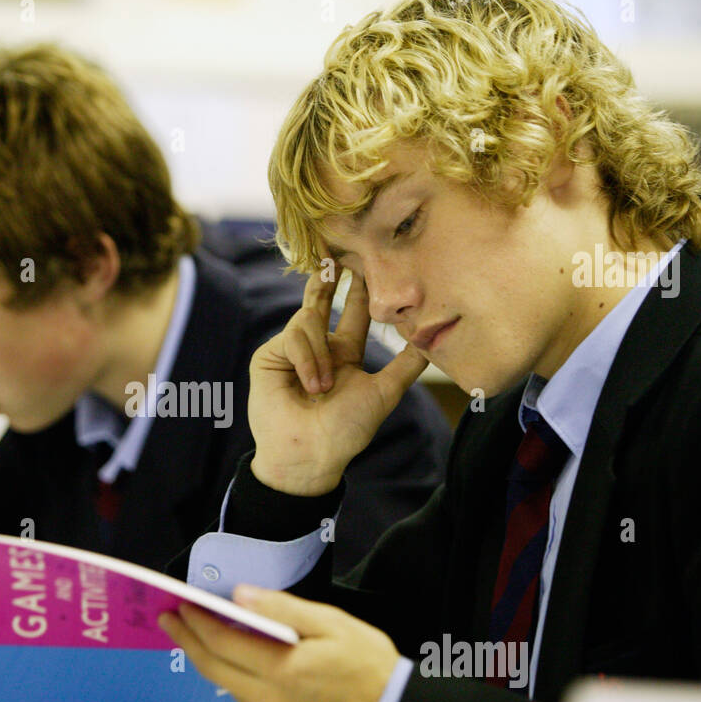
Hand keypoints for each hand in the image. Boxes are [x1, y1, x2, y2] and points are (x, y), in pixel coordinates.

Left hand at [157, 585, 397, 701]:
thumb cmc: (368, 667)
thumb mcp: (332, 624)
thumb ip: (282, 609)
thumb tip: (240, 597)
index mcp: (282, 671)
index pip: (222, 643)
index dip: (197, 623)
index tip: (179, 607)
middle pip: (213, 668)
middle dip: (188, 641)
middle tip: (171, 619)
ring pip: (230, 688)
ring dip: (218, 662)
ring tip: (211, 638)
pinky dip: (244, 685)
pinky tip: (257, 672)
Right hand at [247, 267, 427, 495]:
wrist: (310, 453)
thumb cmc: (346, 430)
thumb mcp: (384, 392)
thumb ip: (405, 365)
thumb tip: (430, 340)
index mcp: (344, 354)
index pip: (353, 311)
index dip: (358, 287)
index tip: (364, 260)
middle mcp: (318, 348)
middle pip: (321, 300)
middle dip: (327, 276)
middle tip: (334, 249)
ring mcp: (291, 350)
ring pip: (309, 319)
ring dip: (321, 353)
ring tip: (323, 387)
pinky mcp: (271, 355)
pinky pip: (293, 336)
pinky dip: (306, 358)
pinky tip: (310, 383)